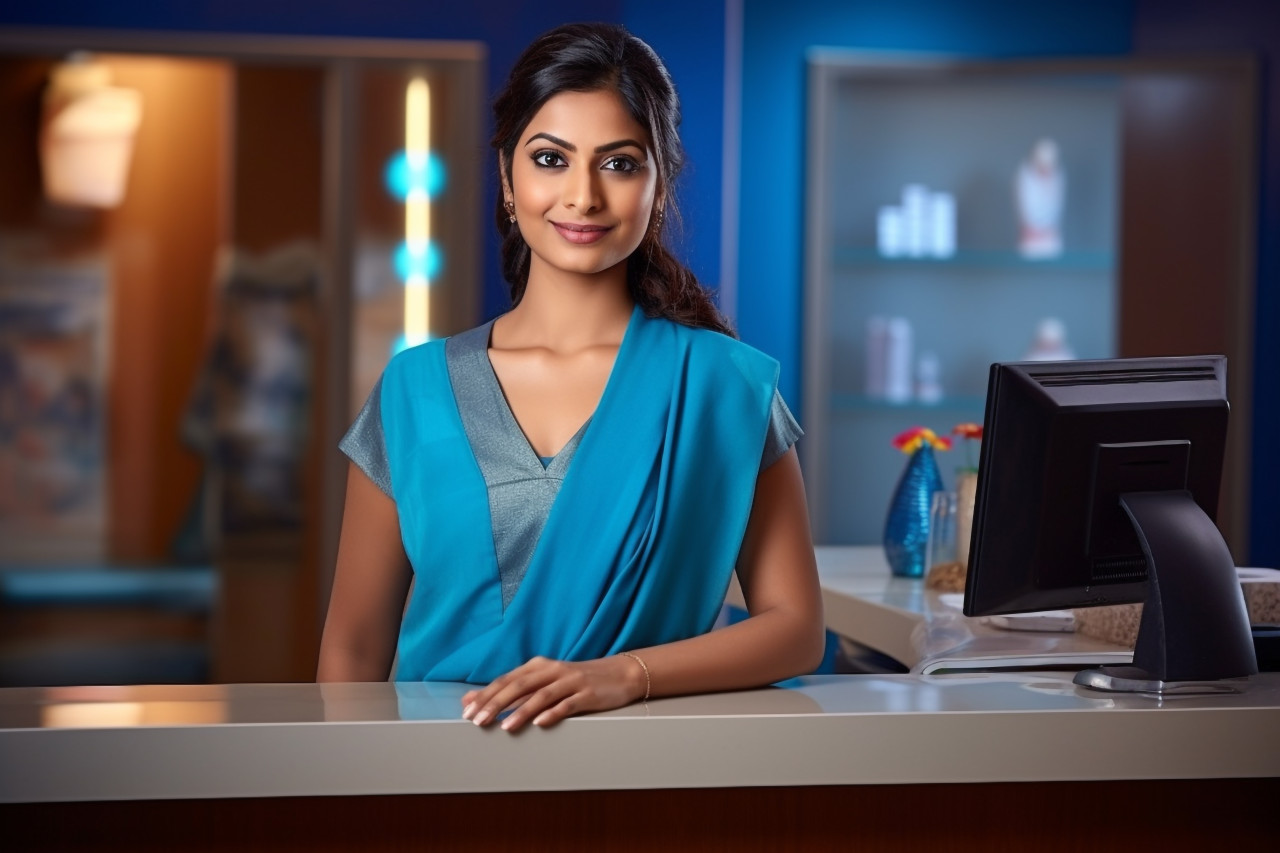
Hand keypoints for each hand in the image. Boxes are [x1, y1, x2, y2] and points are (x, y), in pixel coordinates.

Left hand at [460, 655, 645, 731]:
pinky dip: (553, 713)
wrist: (618, 674)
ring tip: (505, 727)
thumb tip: (471, 699)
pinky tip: (540, 723)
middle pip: (519, 686)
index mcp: (538, 666)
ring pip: (541, 695)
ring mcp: (571, 681)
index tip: (467, 712)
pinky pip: (568, 704)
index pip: (506, 680)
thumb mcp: (543, 682)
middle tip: (478, 720)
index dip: (486, 695)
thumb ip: (511, 691)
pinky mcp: (588, 694)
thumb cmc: (575, 681)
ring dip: (521, 711)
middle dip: (496, 703)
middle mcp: (552, 670)